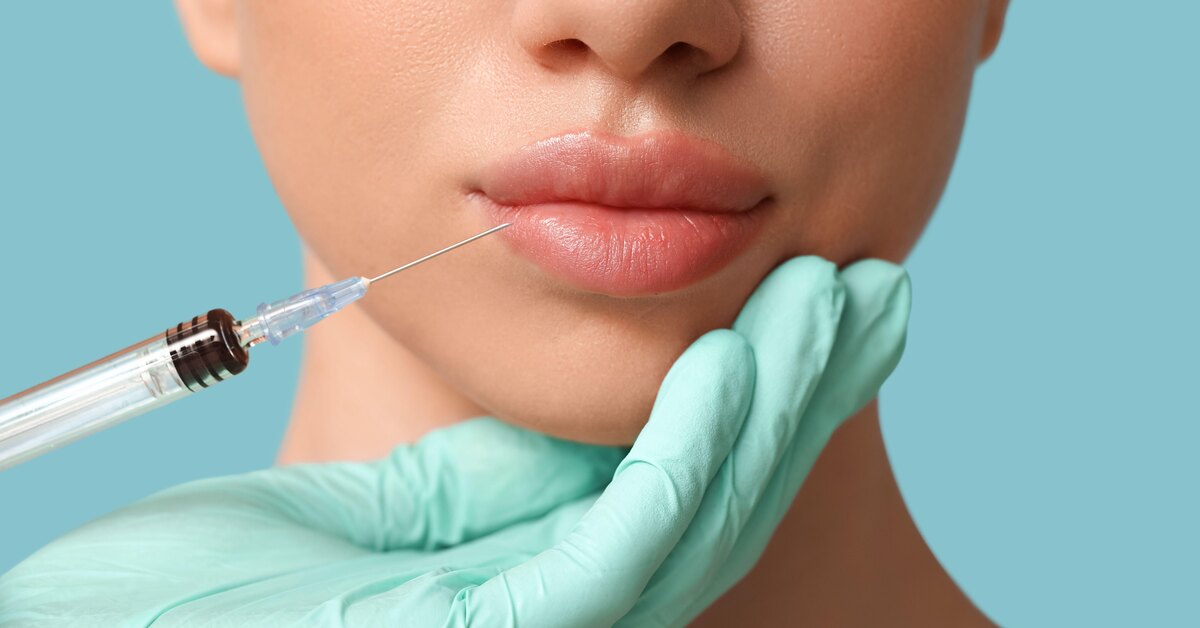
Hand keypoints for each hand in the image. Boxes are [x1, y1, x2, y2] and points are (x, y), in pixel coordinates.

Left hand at [0, 257, 909, 626]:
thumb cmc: (231, 589)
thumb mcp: (381, 516)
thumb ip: (479, 483)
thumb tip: (564, 428)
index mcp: (531, 579)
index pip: (673, 484)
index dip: (753, 401)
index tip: (801, 307)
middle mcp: (564, 610)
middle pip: (716, 499)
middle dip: (797, 394)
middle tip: (865, 293)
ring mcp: (547, 627)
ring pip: (698, 515)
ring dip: (772, 405)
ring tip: (835, 310)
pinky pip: (627, 540)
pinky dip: (693, 450)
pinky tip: (736, 370)